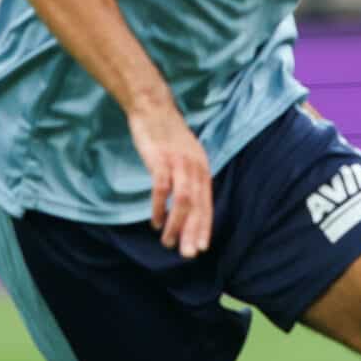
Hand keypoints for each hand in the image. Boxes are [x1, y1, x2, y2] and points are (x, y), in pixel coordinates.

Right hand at [127, 100, 211, 257]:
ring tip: (168, 243)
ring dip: (177, 225)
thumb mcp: (185, 155)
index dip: (204, 226)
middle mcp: (195, 167)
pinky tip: (156, 223)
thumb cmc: (166, 134)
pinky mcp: (160, 159)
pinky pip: (162, 189)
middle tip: (188, 254)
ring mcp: (178, 163)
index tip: (201, 247)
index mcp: (202, 168)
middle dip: (193, 233)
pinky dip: (160, 208)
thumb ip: (189, 176)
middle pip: (198, 206)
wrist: (152, 106)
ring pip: (183, 201)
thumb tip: (190, 200)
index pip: (207, 204)